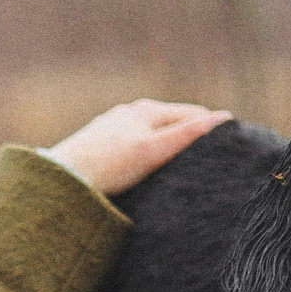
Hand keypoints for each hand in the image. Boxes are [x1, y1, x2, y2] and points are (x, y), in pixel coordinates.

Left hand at [45, 99, 233, 196]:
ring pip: (154, 136)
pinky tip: (148, 174)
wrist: (61, 181)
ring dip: (170, 149)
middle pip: (174, 124)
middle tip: (210, 163)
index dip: (212, 131)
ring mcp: (116, 128)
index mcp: (148, 110)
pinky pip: (136, 148)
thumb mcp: (152, 151)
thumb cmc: (108, 166)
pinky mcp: (103, 146)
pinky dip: (150, 157)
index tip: (229, 150)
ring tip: (182, 170)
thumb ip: (186, 134)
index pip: (194, 115)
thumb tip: (223, 118)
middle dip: (192, 138)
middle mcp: (132, 113)